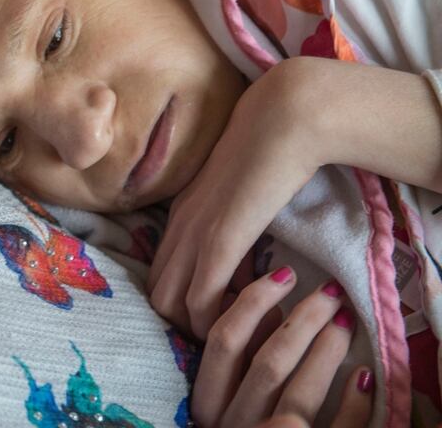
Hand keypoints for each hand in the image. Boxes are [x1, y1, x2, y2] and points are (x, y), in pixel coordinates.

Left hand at [148, 60, 320, 337]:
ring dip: (209, 327)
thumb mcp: (242, 191)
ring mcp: (194, 232)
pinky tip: (259, 313)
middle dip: (193, 323)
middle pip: (158, 297)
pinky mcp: (218, 238)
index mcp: (182, 214)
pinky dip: (224, 318)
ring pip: (171, 306)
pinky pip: (203, 298)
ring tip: (251, 324)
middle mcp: (178, 225)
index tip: (230, 309)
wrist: (285, 116)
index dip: (190, 303)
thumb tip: (245, 258)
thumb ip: (234, 220)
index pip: (161, 276)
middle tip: (238, 326)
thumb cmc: (274, 147)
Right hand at [191, 267, 372, 426]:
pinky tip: (364, 376)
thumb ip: (235, 353)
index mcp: (207, 401)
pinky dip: (354, 403)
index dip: (255, 302)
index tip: (286, 273)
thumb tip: (261, 301)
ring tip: (346, 322)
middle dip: (303, 320)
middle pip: (267, 362)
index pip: (223, 341)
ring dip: (327, 352)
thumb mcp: (222, 390)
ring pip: (300, 395)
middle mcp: (233, 423)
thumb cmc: (235, 420)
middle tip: (330, 292)